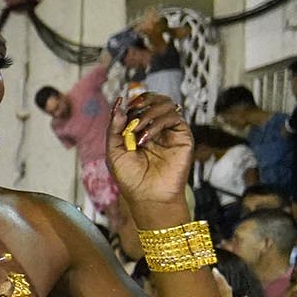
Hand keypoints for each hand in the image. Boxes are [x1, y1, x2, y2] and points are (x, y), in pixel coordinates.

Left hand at [106, 90, 192, 213]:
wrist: (148, 196)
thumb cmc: (130, 178)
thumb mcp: (113, 151)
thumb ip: (114, 128)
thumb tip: (119, 105)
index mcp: (140, 131)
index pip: (140, 105)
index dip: (132, 102)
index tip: (122, 106)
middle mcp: (156, 129)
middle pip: (156, 100)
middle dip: (143, 100)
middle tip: (132, 109)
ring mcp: (170, 132)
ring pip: (166, 105)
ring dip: (148, 113)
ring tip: (137, 129)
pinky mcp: (182, 137)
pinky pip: (173, 118)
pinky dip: (156, 123)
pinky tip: (145, 138)